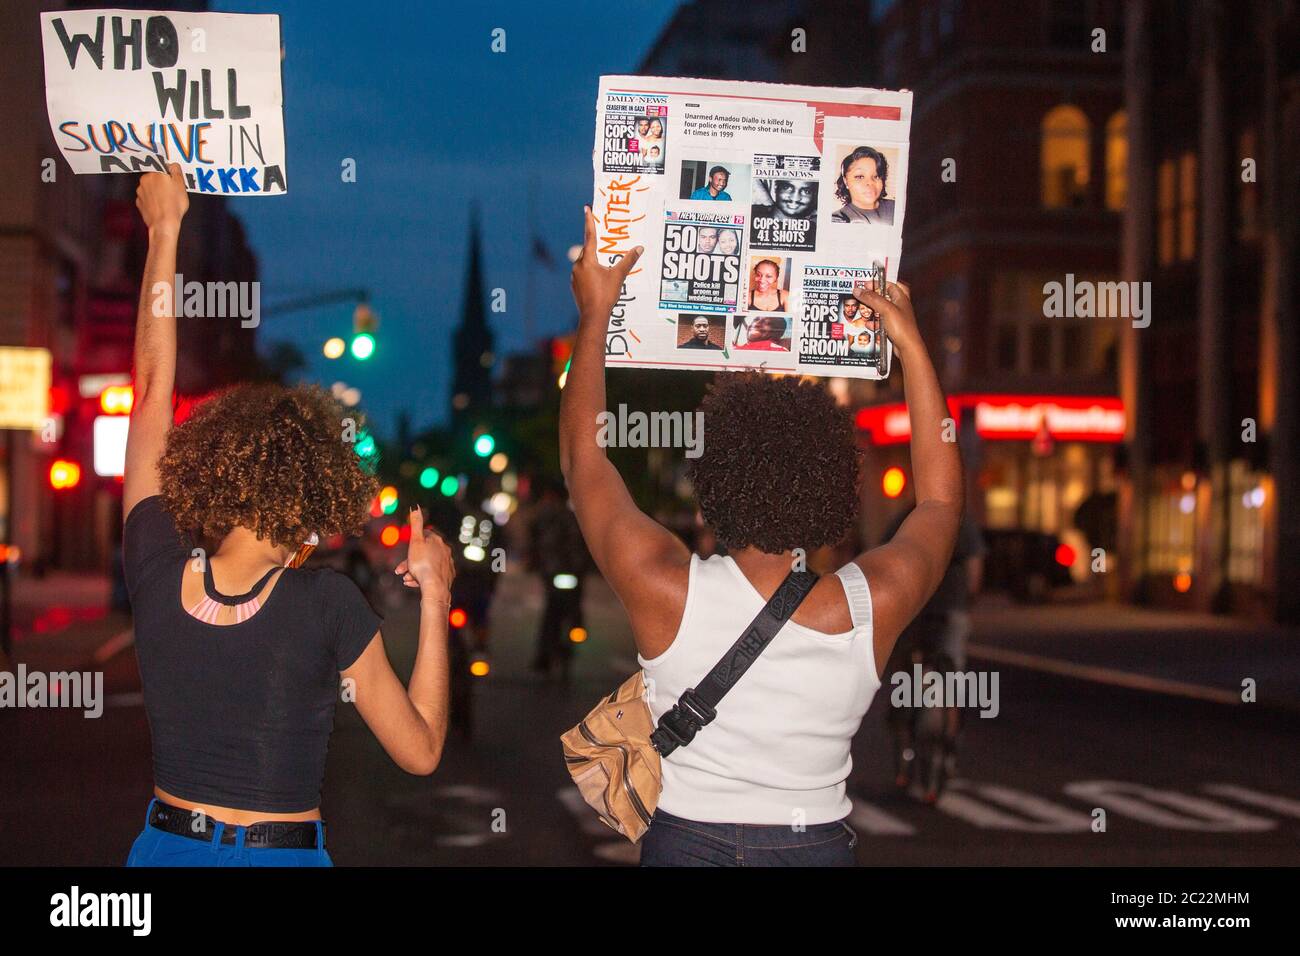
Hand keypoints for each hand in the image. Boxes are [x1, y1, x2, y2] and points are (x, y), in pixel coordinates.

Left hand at [135, 163, 188, 236]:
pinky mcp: (139, 203)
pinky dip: (153, 201)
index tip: (173, 181)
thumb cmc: (173, 206)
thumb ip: (176, 171)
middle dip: (162, 183)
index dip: (169, 175)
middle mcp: (144, 181)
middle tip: (172, 192)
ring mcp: (140, 192)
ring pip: (150, 188)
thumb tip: (173, 165)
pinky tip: (161, 206)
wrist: (163, 223)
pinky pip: (147, 199)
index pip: (161, 167)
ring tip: (167, 201)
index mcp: (154, 173)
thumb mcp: (181, 185)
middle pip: (155, 178)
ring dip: (157, 192)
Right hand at [395, 506, 453, 598]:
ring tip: (406, 579)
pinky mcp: (448, 576)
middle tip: (400, 570)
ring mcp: (447, 564)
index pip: (424, 536)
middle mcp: (445, 550)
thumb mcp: (415, 541)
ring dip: (414, 571)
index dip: (412, 543)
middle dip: (410, 561)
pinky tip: (413, 583)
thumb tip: (415, 507)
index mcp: (437, 541)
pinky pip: (432, 575)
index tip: (406, 550)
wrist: (434, 586)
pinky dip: (422, 578)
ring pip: (426, 565)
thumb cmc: (423, 564)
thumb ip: (415, 524)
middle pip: (423, 553)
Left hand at [570, 205, 642, 320]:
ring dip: (593, 262)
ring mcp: (574, 277)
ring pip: (584, 263)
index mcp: (588, 260)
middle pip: (587, 251)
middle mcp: (578, 265)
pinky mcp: (574, 286)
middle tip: (603, 244)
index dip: (589, 221)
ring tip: (604, 270)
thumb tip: (639, 248)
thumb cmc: (605, 295)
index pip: (590, 236)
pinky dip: (590, 274)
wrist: (593, 316)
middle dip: (595, 247)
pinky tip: (598, 282)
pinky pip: (582, 274)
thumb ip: (628, 260)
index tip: (586, 208)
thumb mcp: (618, 276)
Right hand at [853, 280, 920, 353]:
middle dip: (872, 298)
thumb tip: (859, 290)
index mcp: (901, 298)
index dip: (878, 283)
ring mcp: (896, 318)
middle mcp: (899, 306)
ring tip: (862, 311)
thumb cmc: (903, 328)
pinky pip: (880, 322)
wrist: (908, 348)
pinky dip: (874, 323)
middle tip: (862, 297)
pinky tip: (868, 325)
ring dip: (872, 311)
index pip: (889, 284)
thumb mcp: (886, 309)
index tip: (866, 285)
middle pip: (884, 297)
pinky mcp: (892, 328)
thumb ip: (872, 298)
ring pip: (881, 310)